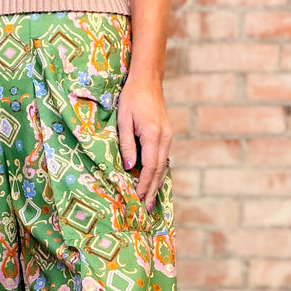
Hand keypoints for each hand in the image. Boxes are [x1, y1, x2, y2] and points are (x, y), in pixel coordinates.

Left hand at [116, 76, 171, 210]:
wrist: (147, 80)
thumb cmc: (131, 98)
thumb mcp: (123, 120)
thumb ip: (126, 145)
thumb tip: (129, 168)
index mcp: (153, 134)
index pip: (150, 166)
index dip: (144, 185)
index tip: (137, 199)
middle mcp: (164, 137)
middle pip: (159, 170)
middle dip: (152, 191)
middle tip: (146, 210)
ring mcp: (167, 136)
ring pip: (163, 166)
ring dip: (157, 185)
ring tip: (150, 202)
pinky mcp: (166, 135)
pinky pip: (163, 159)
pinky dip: (159, 173)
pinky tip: (154, 183)